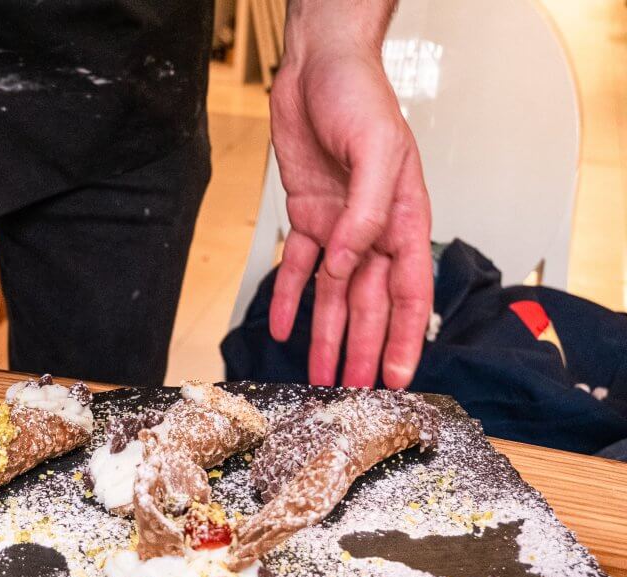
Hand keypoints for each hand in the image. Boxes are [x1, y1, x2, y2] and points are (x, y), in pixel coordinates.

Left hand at [269, 46, 431, 388]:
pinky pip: (297, 269)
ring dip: (326, 338)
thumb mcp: (375, 150)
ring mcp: (339, 229)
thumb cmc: (359, 98)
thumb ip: (365, 213)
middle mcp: (372, 233)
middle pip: (367, 305)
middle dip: (360, 351)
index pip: (409, 292)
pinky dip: (290, 299)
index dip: (403, 338)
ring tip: (319, 376)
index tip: (396, 378)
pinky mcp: (307, 219)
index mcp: (402, 220)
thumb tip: (348, 265)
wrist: (315, 69)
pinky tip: (283, 329)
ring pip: (332, 297)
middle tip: (351, 393)